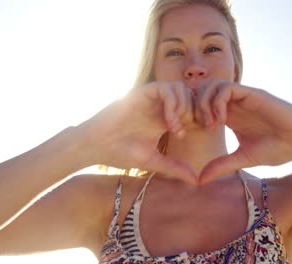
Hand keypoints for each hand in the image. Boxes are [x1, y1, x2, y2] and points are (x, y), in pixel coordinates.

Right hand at [81, 81, 196, 183]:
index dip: (196, 120)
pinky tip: (168, 121)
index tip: (186, 138)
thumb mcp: (152, 161)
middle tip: (182, 131)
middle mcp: (158, 106)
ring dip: (183, 106)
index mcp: (163, 118)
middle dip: (192, 112)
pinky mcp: (141, 93)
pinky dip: (172, 102)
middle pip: (189, 95)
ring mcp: (150, 98)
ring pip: (179, 88)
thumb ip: (174, 168)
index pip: (190, 108)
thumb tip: (196, 181)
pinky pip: (165, 88)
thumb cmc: (119, 153)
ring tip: (174, 127)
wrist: (95, 146)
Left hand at [196, 80, 291, 183]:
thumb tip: (200, 180)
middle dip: (194, 108)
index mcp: (229, 115)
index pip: (200, 104)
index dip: (191, 115)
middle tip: (199, 127)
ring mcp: (243, 97)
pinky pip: (227, 88)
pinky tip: (222, 121)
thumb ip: (221, 165)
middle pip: (200, 91)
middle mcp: (234, 103)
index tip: (193, 133)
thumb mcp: (243, 158)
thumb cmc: (278, 148)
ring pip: (211, 85)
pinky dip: (218, 102)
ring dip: (205, 103)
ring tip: (211, 125)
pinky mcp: (253, 94)